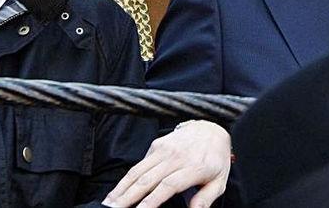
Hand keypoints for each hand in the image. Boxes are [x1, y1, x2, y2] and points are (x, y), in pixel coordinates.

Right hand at [103, 121, 231, 207]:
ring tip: (109, 203)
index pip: (167, 186)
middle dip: (127, 197)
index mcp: (194, 168)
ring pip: (138, 171)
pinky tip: (118, 191)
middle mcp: (176, 157)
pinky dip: (127, 178)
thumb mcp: (219, 181)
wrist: (211, 128)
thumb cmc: (216, 159)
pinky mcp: (157, 144)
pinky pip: (139, 164)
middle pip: (146, 180)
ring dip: (121, 188)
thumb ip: (205, 198)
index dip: (151, 201)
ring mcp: (164, 149)